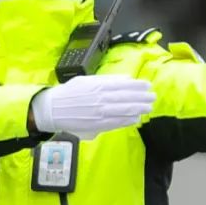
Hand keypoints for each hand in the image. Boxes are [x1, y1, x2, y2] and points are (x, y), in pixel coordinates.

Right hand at [31, 74, 154, 139]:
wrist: (53, 109)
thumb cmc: (70, 93)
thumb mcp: (87, 80)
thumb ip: (106, 80)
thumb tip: (125, 80)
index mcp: (98, 86)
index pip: (123, 85)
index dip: (137, 86)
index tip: (147, 86)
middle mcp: (101, 98)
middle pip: (127, 98)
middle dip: (142, 98)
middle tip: (152, 97)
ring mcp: (100, 112)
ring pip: (124, 110)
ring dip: (139, 109)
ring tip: (148, 107)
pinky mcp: (97, 124)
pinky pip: (116, 122)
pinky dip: (128, 120)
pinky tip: (136, 118)